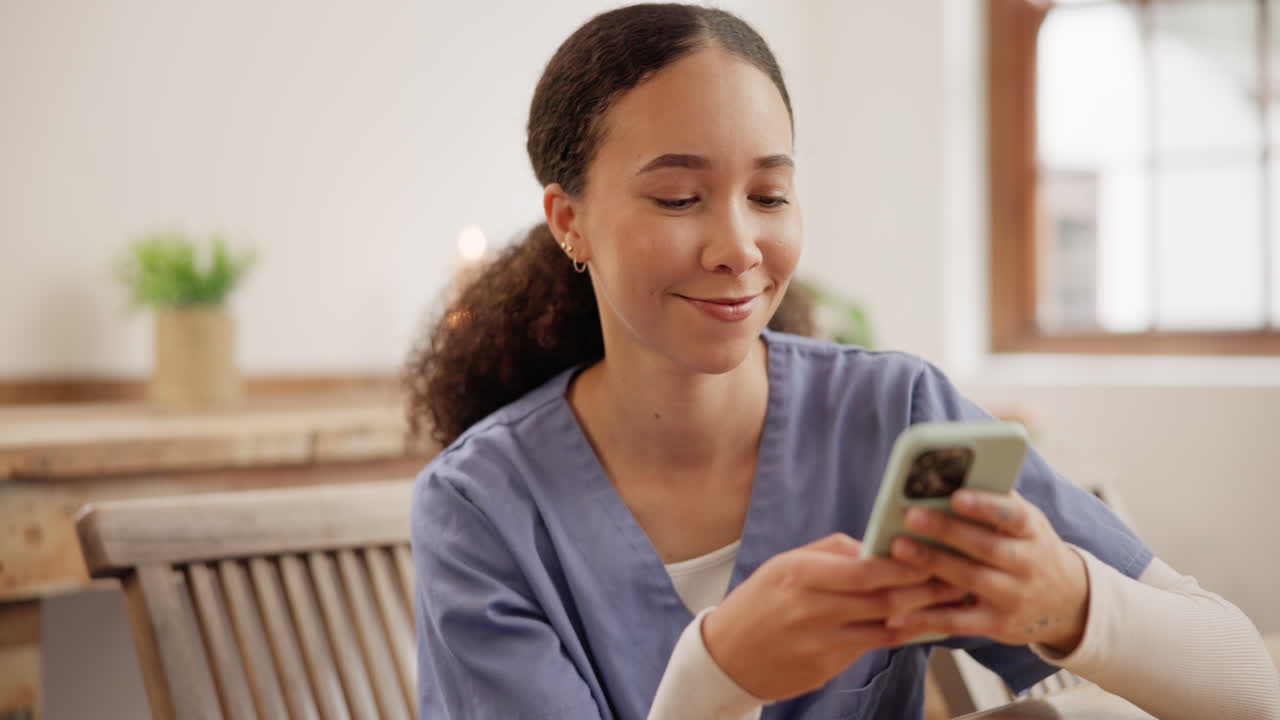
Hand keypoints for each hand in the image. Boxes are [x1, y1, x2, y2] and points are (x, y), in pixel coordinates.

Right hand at [703, 533, 967, 700]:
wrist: (726, 655)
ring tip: (949, 602)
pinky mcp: (826, 668)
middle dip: (926, 588)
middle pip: (883, 599)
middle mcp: (809, 609)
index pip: (864, 569)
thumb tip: (877, 547)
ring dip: (922, 614)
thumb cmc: (760, 601)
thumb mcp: (786, 564)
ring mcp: (819, 643)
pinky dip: (899, 634)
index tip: (934, 554)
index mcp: (798, 575)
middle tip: (956, 577)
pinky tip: (919, 624)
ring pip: (885, 627)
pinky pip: (872, 648)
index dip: (905, 563)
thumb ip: (832, 552)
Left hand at [884, 490, 1088, 653]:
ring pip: (970, 580)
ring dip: (933, 564)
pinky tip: (897, 613)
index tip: (956, 496)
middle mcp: (1027, 564)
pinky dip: (926, 618)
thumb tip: (948, 472)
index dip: (986, 506)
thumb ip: (994, 500)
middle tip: (911, 516)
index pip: (1013, 515)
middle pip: (986, 547)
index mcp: (1031, 531)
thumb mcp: (1024, 522)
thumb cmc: (1028, 547)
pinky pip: (958, 622)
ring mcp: (1013, 597)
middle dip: (947, 531)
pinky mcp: (997, 625)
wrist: (1066, 602)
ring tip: (898, 548)